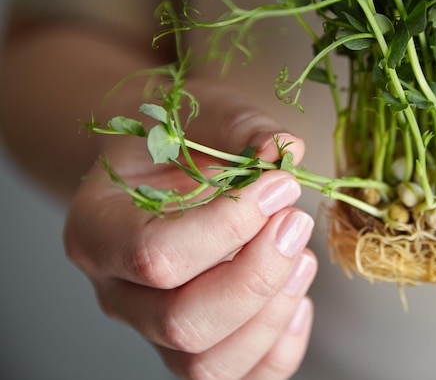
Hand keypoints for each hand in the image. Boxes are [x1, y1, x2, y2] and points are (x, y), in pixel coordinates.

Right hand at [64, 87, 317, 378]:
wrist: (158, 168)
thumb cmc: (175, 142)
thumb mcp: (200, 117)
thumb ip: (243, 130)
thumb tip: (287, 150)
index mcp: (99, 230)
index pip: (157, 254)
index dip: (229, 226)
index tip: (280, 185)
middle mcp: (119, 292)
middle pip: (181, 323)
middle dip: (256, 276)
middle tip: (294, 222)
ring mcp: (153, 328)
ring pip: (207, 363)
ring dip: (271, 313)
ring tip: (301, 256)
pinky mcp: (195, 345)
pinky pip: (239, 377)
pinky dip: (280, 348)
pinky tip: (297, 297)